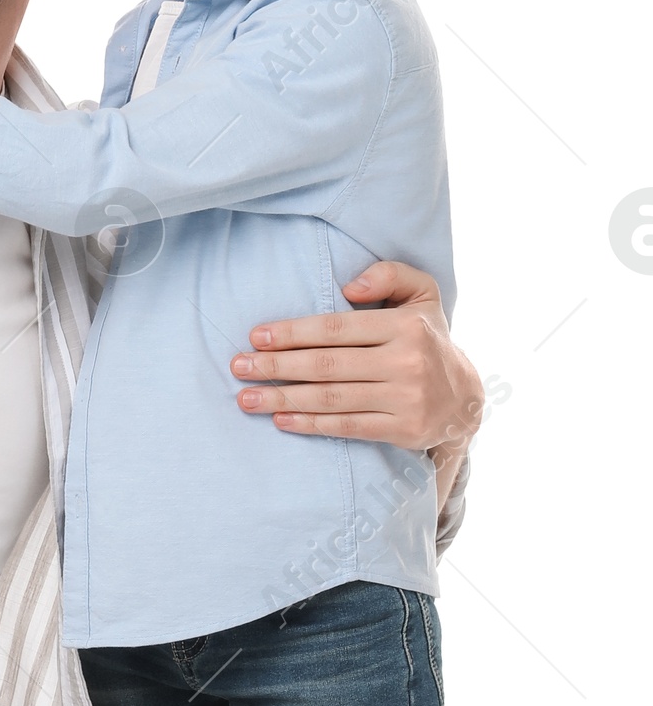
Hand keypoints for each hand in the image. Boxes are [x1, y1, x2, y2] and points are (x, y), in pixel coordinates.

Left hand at [231, 261, 483, 455]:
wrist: (466, 398)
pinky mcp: (404, 430)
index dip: (293, 333)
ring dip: (283, 399)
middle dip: (276, 367)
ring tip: (246, 399)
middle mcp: (407, 361)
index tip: (256, 337)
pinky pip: (348, 427)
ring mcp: (406, 399)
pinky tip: (281, 420)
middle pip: (327, 365)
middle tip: (238, 367)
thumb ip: (390, 275)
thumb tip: (349, 286)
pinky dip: (311, 424)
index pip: (337, 329)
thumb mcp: (422, 295)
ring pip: (332, 398)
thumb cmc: (428, 338)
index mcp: (405, 325)